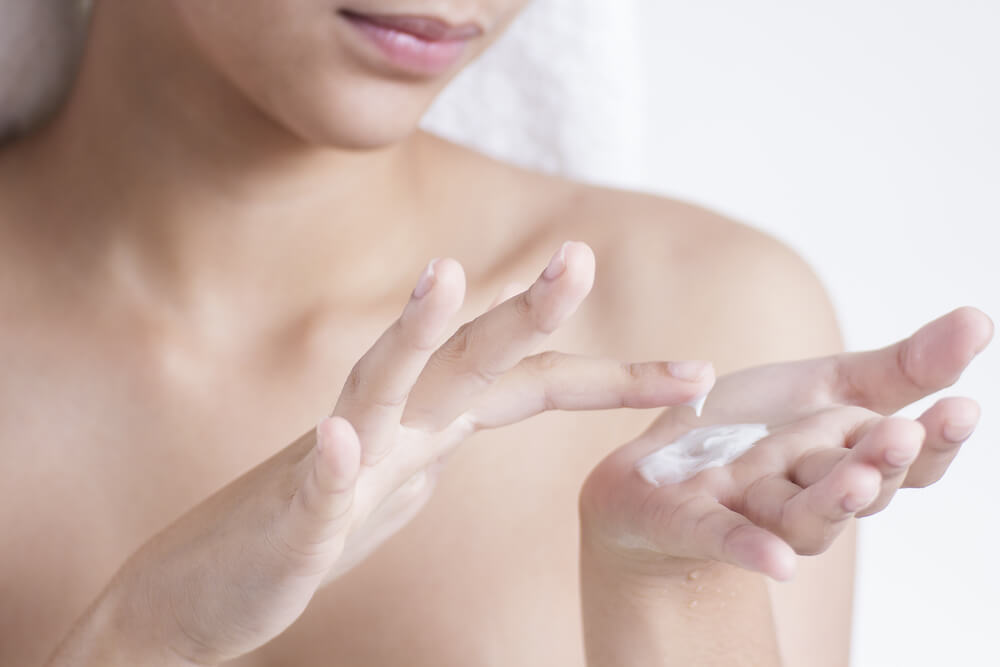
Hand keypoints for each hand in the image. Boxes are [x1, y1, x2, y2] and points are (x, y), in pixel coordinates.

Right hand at [57, 242, 714, 666]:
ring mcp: (336, 466)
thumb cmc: (307, 531)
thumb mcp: (396, 484)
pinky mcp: (289, 521)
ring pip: (375, 388)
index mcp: (427, 427)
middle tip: (580, 257)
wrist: (203, 588)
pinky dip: (327, 467)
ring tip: (443, 276)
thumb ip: (433, 443)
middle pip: (466, 358)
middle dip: (526, 309)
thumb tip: (471, 422)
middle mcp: (387, 428)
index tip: (695, 376)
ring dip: (411, 332)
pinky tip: (336, 443)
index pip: (530, 386)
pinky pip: (310, 492)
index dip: (612, 377)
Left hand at [580, 308, 992, 580]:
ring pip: (803, 516)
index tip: (960, 408)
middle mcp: (808, 493)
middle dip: (881, 463)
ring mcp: (752, 512)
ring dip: (833, 500)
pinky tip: (777, 564)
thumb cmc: (748, 431)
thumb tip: (980, 319)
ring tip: (858, 478)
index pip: (906, 462)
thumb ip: (899, 368)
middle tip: (903, 434)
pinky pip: (723, 538)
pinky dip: (748, 548)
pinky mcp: (694, 523)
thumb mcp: (824, 386)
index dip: (935, 442)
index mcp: (845, 458)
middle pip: (858, 488)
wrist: (654, 466)